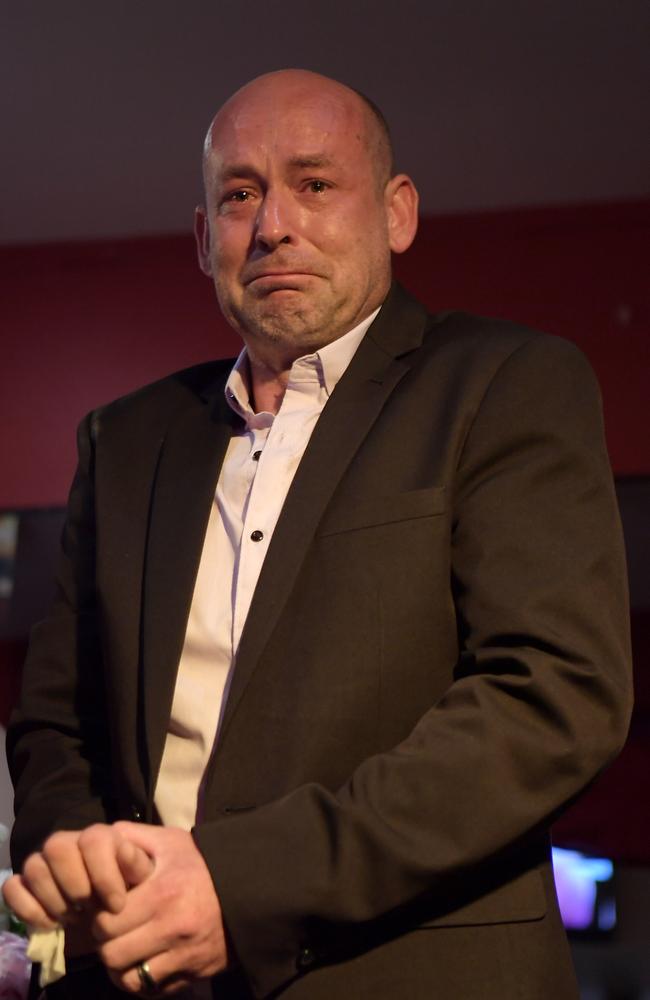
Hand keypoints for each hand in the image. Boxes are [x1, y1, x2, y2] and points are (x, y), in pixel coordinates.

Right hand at [2, 827, 151, 955]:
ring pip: (34, 866)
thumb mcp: (144, 881)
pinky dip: (28, 909)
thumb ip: (139, 864)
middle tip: (91, 909)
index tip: (117, 905)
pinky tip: (51, 925)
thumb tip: (128, 855)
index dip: (104, 874)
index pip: (93, 838)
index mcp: (99, 837)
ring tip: (75, 919)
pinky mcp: (24, 886)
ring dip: (55, 900)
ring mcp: (43, 863)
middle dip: (76, 885)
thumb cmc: (130, 894)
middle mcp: (68, 843)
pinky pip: (12, 887)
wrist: (112, 917)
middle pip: (57, 846)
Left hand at [92, 822, 227, 994]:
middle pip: (112, 955)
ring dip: (121, 968)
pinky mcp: (194, 975)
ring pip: (129, 981)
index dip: (100, 917)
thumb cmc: (203, 863)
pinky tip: (145, 963)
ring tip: (126, 951)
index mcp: (163, 892)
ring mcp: (184, 956)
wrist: (251, 887)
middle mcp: (172, 927)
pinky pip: (153, 990)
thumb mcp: (170, 840)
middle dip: (107, 944)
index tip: (107, 910)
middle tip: (113, 932)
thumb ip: (132, 837)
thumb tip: (100, 839)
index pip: (107, 922)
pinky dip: (144, 981)